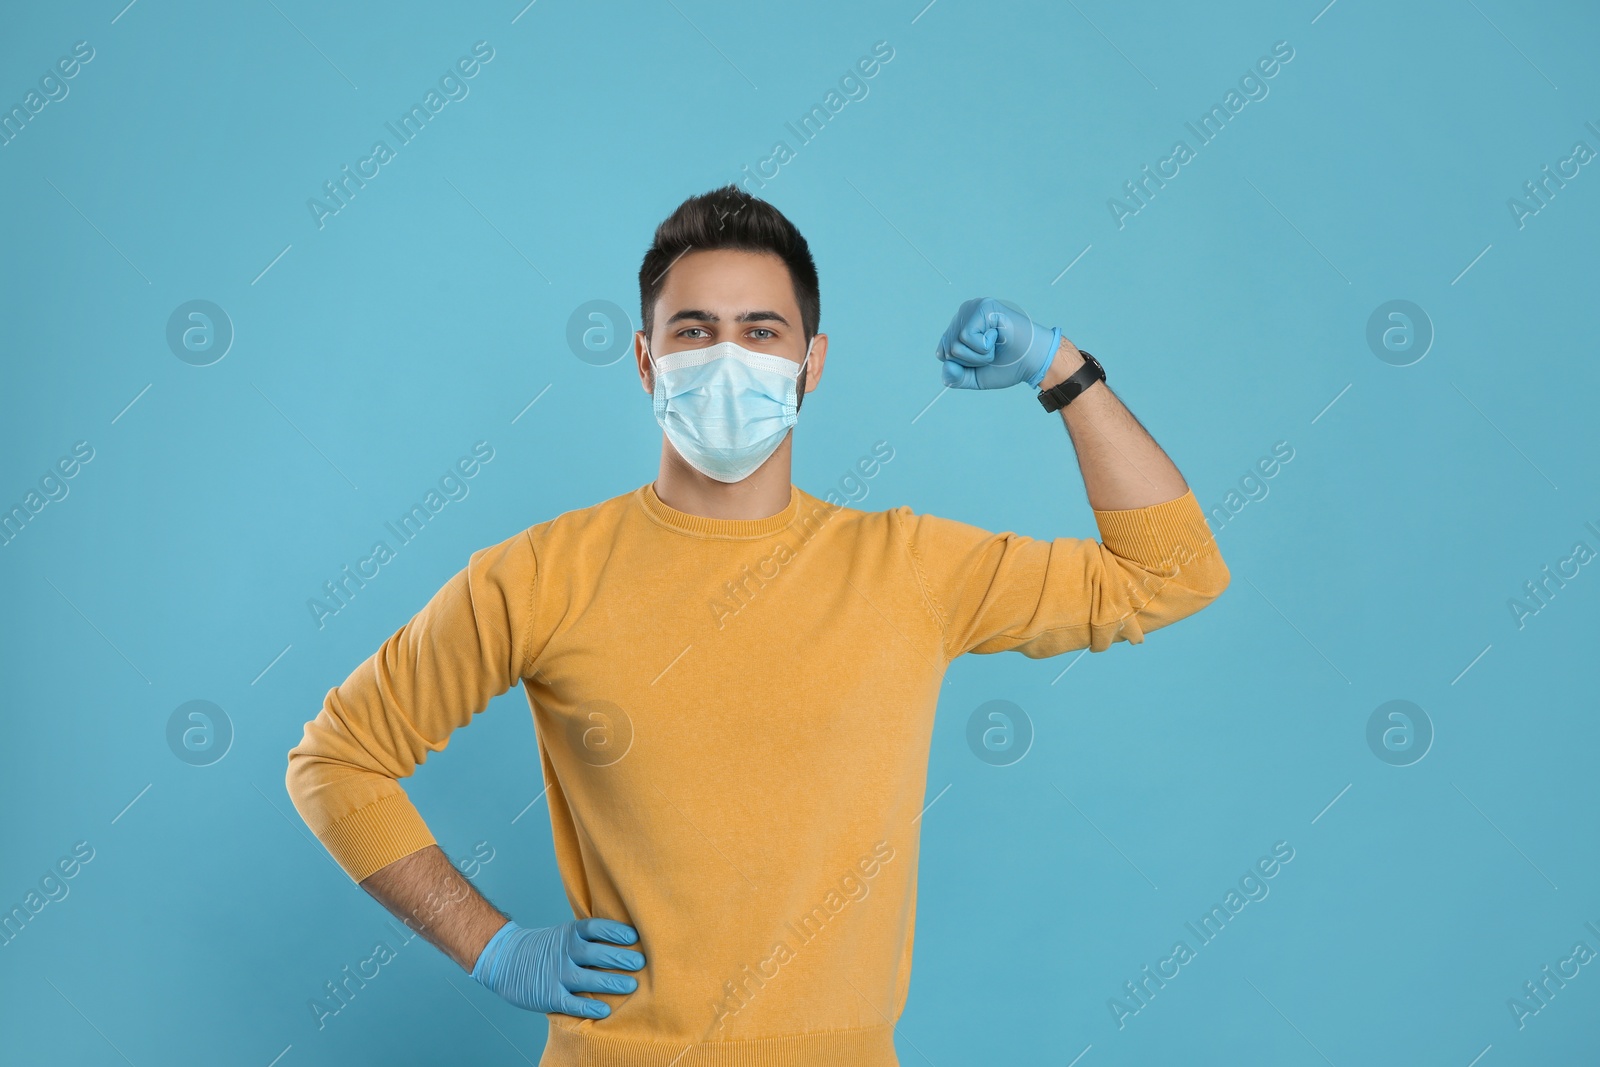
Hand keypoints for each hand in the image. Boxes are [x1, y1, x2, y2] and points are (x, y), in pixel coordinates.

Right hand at [470, 917, 644, 1017]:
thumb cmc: (545, 947)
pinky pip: (572, 1001)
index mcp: (570, 933)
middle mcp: (564, 952)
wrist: (505, 960)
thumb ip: (589, 938)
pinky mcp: (549, 995)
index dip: (614, 932)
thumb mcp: (564, 934)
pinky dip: (588, 1006)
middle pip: (595, 953)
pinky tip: (605, 1010)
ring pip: (587, 978)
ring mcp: (556, 973)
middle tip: (640, 962)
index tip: (634, 937)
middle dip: (620, 958)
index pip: (595, 928)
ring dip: (611, 982)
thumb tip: (626, 941)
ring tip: (632, 985)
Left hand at [935, 297, 1060, 389]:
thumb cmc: (1008, 366)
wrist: (1034, 362)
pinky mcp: (982, 307)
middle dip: (971, 362)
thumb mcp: (975, 377)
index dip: (963, 366)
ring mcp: (973, 308)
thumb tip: (946, 364)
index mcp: (960, 328)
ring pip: (955, 345)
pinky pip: (965, 337)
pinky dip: (983, 347)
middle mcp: (964, 315)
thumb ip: (954, 377)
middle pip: (947, 351)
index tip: (984, 359)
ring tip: (995, 345)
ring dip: (978, 355)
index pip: (942, 354)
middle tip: (992, 353)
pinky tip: (997, 337)